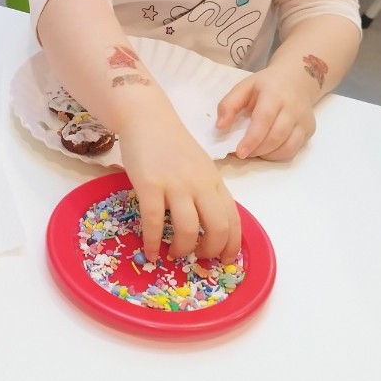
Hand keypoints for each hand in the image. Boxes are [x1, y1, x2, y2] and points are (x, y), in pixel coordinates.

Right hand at [117, 100, 240, 264]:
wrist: (147, 120)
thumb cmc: (173, 145)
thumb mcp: (200, 167)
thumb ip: (206, 192)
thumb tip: (209, 225)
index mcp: (214, 182)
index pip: (233, 219)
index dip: (231, 245)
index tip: (224, 261)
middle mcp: (200, 184)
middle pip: (217, 227)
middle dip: (210, 251)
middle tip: (198, 258)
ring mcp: (175, 184)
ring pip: (187, 228)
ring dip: (182, 248)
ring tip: (174, 254)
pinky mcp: (150, 185)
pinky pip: (154, 221)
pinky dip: (153, 241)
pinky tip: (150, 251)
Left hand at [216, 66, 315, 160]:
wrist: (296, 79)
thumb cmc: (265, 85)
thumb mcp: (244, 87)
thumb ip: (228, 105)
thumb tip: (220, 127)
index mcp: (274, 93)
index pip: (264, 119)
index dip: (252, 139)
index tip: (240, 152)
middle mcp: (293, 106)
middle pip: (277, 136)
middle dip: (257, 149)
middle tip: (242, 153)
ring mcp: (304, 119)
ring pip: (288, 146)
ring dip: (267, 154)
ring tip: (253, 152)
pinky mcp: (309, 129)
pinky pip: (294, 149)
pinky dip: (278, 155)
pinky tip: (266, 150)